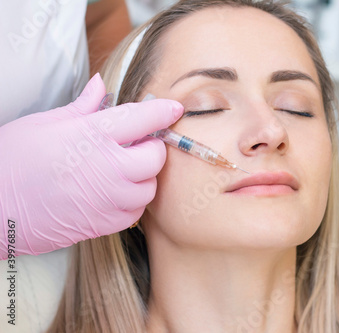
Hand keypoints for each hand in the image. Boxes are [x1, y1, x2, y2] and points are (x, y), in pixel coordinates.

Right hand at [0, 73, 182, 257]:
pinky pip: (135, 213)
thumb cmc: (11, 161)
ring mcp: (108, 199)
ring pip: (150, 188)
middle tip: (137, 145)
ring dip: (144, 177)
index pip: (144, 119)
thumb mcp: (45, 123)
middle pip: (156, 157)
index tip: (174, 109)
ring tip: (123, 171)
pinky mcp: (103, 224)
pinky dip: (131, 202)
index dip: (164, 112)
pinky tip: (114, 194)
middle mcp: (108, 168)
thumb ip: (82, 106)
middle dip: (153, 147)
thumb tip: (100, 85)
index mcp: (93, 135)